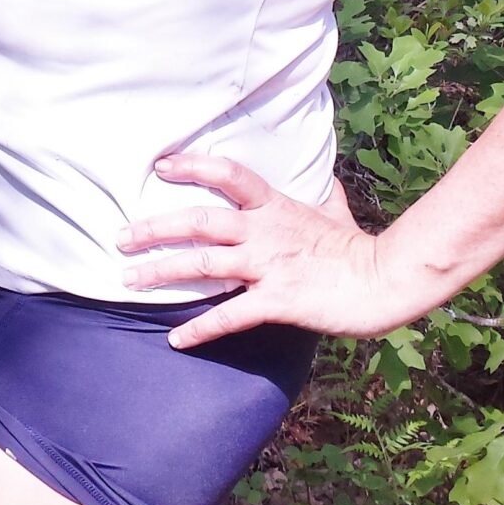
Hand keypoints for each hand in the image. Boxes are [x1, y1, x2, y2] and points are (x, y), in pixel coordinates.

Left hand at [117, 154, 410, 349]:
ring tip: (128, 281)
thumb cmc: (357, 245)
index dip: (192, 165)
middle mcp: (263, 231)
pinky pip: (229, 315)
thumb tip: (322, 176)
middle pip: (198, 221)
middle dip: (154, 229)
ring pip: (203, 265)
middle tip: (120, 238)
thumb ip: (320, 192)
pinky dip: (200, 328)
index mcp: (275, 205)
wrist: (384, 279)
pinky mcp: (276, 301)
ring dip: (161, 273)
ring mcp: (267, 266)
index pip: (228, 173)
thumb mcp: (335, 208)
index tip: (160, 166)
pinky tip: (175, 339)